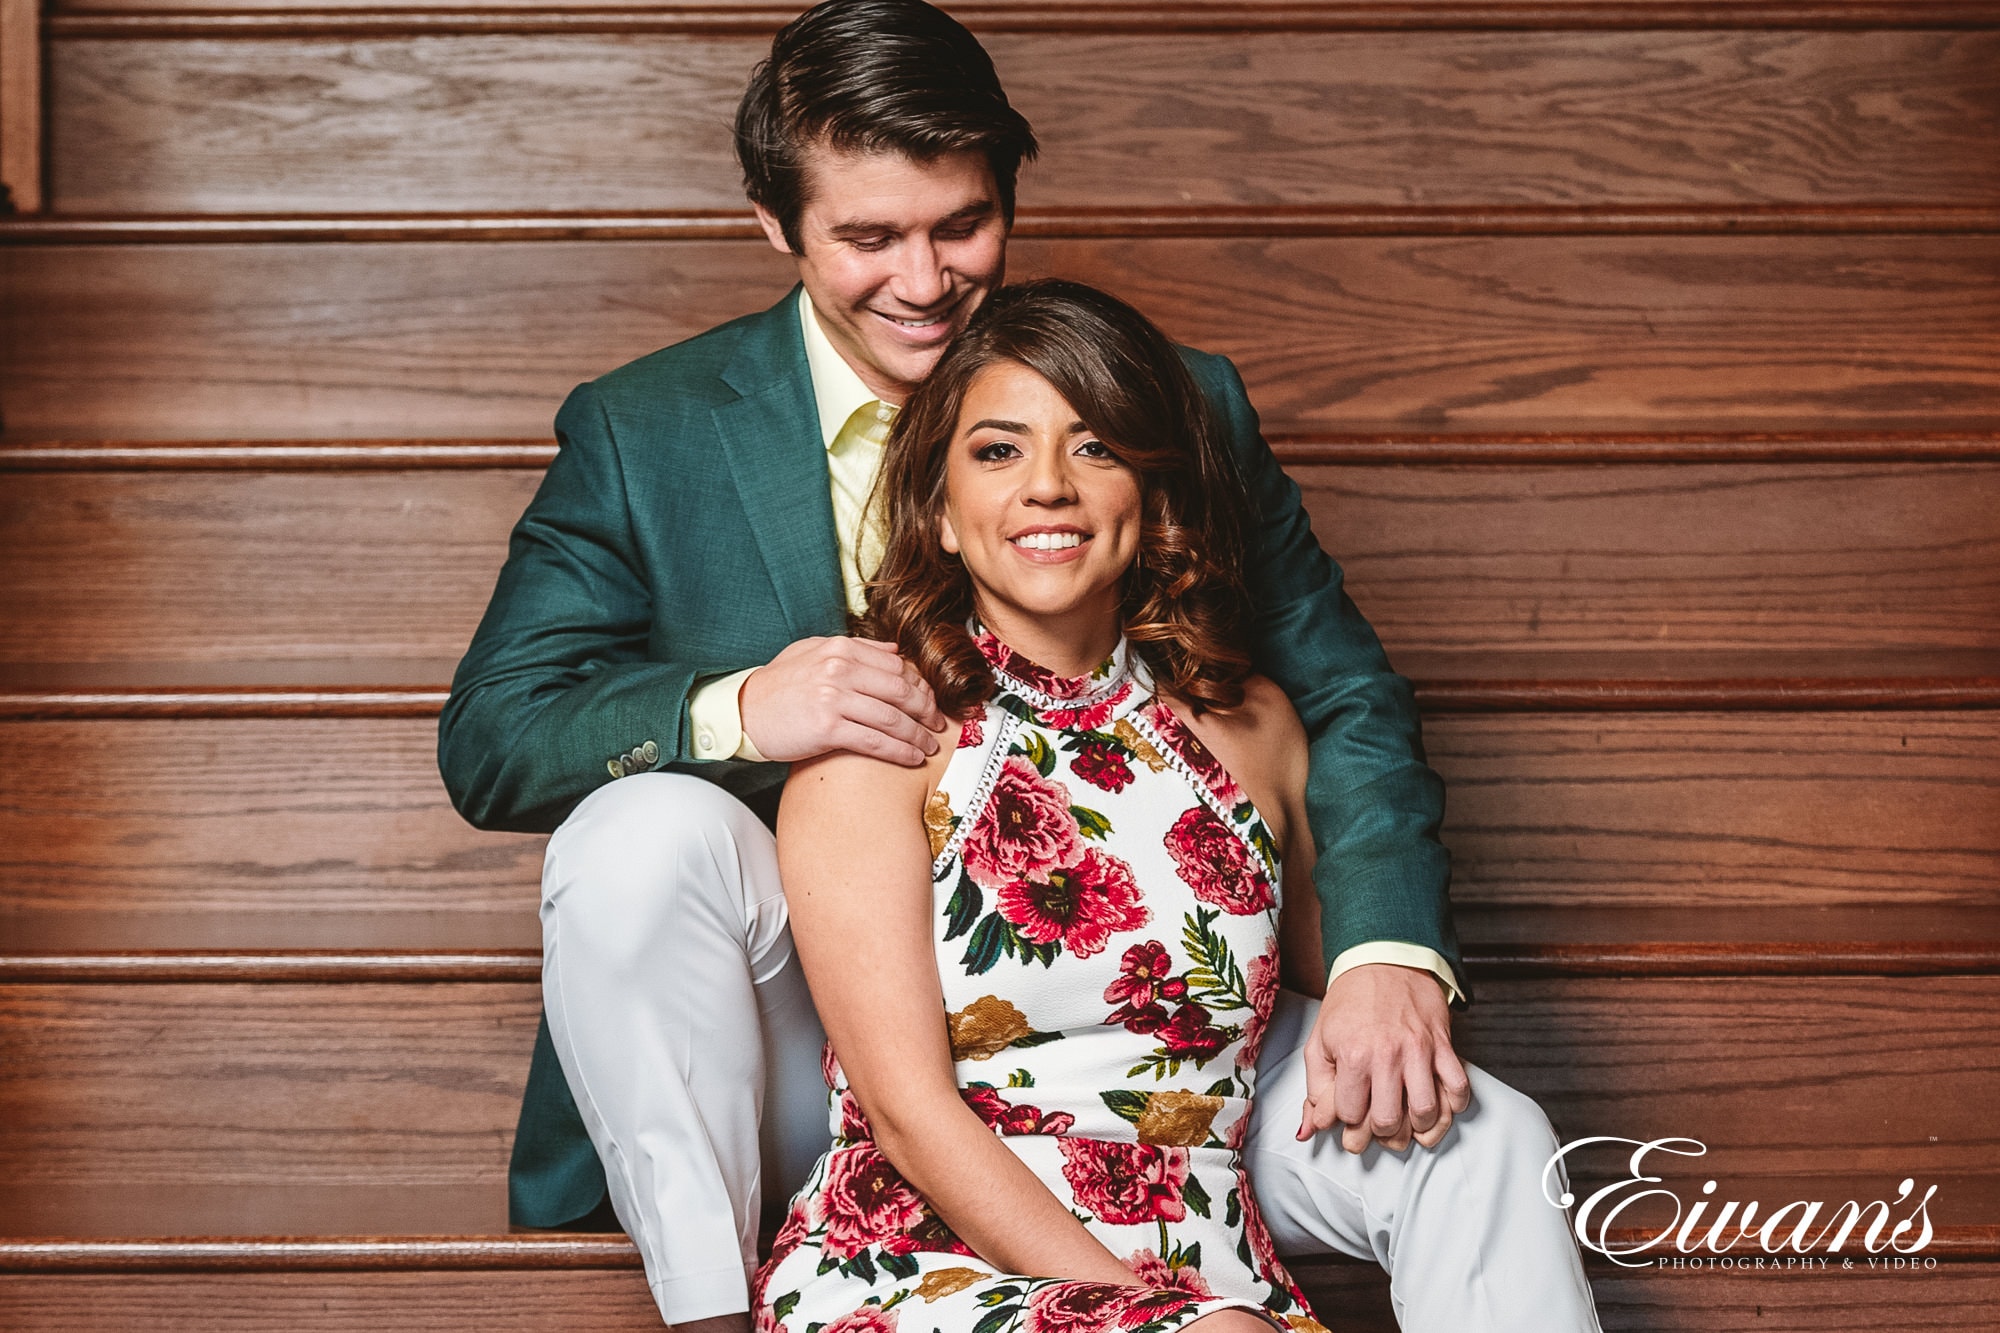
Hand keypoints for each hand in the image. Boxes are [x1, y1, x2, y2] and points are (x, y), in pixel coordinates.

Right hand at [740, 636, 949, 764]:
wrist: (743, 711)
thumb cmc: (780, 685)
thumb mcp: (814, 652)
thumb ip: (856, 649)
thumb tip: (895, 651)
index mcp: (840, 648)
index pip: (897, 666)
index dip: (921, 686)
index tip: (931, 702)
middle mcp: (839, 669)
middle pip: (901, 690)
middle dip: (926, 711)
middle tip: (938, 726)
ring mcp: (833, 698)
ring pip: (892, 718)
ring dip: (917, 735)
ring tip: (930, 747)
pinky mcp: (827, 728)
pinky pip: (875, 741)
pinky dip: (899, 752)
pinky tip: (912, 759)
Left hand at [1296, 962, 1470, 1152]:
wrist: (1383, 960)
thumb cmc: (1350, 1002)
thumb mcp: (1320, 1041)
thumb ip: (1315, 1089)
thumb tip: (1310, 1129)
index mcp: (1353, 1055)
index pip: (1351, 1115)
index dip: (1349, 1123)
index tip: (1351, 1117)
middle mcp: (1387, 1055)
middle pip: (1389, 1122)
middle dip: (1382, 1135)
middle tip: (1379, 1129)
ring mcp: (1419, 1050)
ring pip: (1427, 1113)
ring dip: (1418, 1128)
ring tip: (1407, 1123)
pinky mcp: (1443, 1045)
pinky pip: (1458, 1088)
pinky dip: (1452, 1107)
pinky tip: (1436, 1106)